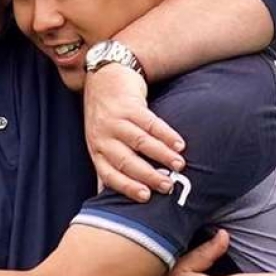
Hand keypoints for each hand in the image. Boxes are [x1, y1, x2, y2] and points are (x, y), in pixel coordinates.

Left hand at [83, 64, 185, 201]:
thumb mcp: (100, 140)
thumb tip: (109, 197)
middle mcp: (103, 136)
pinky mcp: (129, 105)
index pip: (110, 174)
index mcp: (96, 150)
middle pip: (126, 161)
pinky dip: (167, 134)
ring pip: (141, 142)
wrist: (105, 77)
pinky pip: (150, 122)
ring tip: (179, 165)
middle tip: (167, 186)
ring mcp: (115, 120)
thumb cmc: (106, 116)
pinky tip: (179, 144)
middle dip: (148, 175)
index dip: (127, 187)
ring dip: (162, 155)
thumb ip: (109, 164)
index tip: (146, 197)